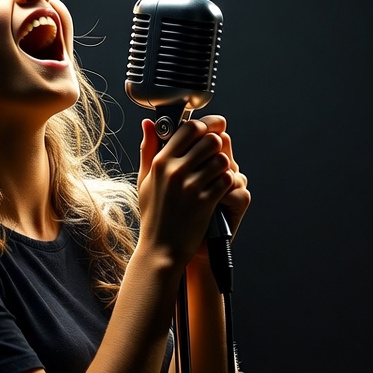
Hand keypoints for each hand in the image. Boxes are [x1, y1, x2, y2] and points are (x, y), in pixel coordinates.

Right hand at [136, 115, 248, 267]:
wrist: (161, 249)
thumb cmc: (153, 215)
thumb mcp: (144, 180)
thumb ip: (148, 149)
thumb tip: (147, 123)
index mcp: (160, 162)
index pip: (189, 128)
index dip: (203, 127)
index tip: (206, 132)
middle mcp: (175, 171)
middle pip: (210, 140)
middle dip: (216, 145)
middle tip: (214, 154)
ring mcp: (191, 186)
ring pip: (222, 159)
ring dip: (224, 165)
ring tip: (217, 172)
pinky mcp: (205, 201)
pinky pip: (227, 180)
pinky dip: (227, 182)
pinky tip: (219, 188)